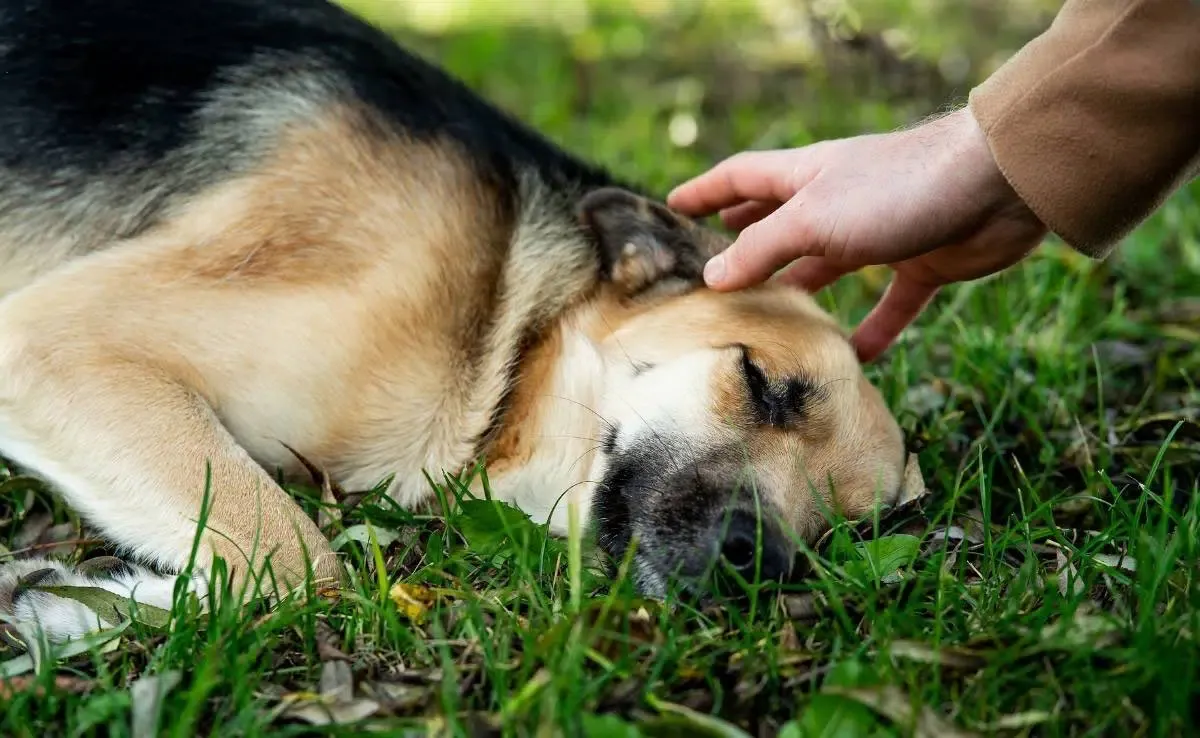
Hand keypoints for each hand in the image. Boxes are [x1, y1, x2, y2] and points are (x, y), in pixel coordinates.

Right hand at [666, 106, 1048, 361]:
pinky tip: (856, 360)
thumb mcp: (813, 219)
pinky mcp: (921, 262)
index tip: (673, 205)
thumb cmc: (897, 188)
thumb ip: (762, 248)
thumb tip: (713, 276)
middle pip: (779, 222)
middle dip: (746, 242)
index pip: (741, 179)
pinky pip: (889, 304)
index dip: (705, 192)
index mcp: (806, 176)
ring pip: (829, 267)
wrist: (997, 185)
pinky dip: (872, 330)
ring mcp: (880, 232)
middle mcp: (838, 201)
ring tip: (770, 322)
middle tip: (714, 269)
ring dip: (801, 292)